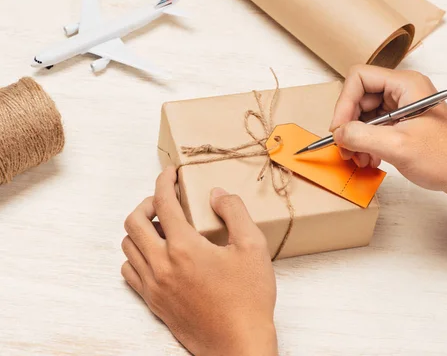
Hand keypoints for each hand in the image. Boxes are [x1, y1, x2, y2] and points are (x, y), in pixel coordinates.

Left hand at [120, 167, 277, 355]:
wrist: (238, 343)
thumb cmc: (248, 298)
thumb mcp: (254, 247)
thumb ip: (235, 212)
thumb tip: (216, 194)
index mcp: (184, 247)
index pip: (163, 202)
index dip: (165, 181)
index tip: (171, 173)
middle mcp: (161, 265)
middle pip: (133, 221)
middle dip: (148, 202)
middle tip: (166, 201)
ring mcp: (154, 286)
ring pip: (127, 246)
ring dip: (139, 229)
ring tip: (162, 227)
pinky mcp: (154, 302)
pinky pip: (129, 272)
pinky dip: (136, 255)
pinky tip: (157, 255)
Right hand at [330, 65, 446, 198]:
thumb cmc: (445, 159)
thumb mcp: (397, 146)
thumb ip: (362, 136)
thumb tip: (338, 134)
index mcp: (406, 84)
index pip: (359, 78)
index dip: (344, 103)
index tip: (339, 131)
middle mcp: (404, 91)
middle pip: (359, 97)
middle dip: (349, 125)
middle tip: (345, 150)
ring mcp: (404, 107)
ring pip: (365, 114)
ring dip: (357, 137)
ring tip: (359, 159)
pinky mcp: (404, 123)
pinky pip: (375, 127)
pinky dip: (367, 143)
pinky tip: (370, 160)